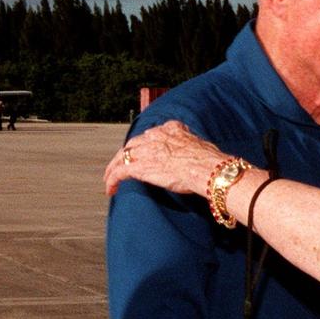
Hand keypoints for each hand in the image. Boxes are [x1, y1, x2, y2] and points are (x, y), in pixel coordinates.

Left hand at [104, 120, 228, 196]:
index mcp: (170, 129)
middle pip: (133, 144)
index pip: (151, 135)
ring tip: (109, 178)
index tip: (143, 152)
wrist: (206, 168)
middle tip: (121, 165)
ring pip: (122, 157)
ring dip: (114, 167)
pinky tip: (110, 189)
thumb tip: (196, 155)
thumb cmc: (209, 162)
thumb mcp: (200, 145)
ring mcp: (146, 151)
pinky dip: (112, 180)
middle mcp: (155, 136)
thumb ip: (192, 146)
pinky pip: (120, 172)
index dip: (144, 145)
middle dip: (126, 155)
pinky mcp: (140, 167)